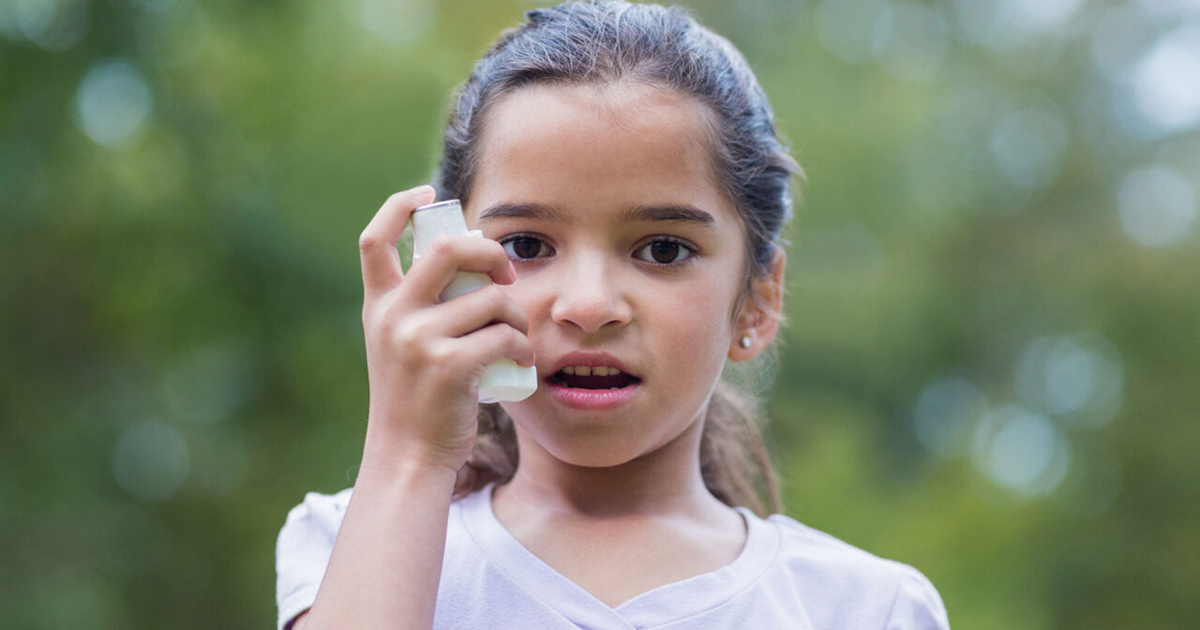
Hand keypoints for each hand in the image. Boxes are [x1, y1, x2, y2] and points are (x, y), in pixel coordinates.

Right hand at [357, 186, 533, 473]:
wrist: (408, 458)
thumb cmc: (418, 401)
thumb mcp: (402, 347)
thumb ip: (421, 306)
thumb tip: (470, 259)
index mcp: (378, 307)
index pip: (374, 239)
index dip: (398, 206)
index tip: (429, 193)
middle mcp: (392, 317)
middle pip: (445, 248)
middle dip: (488, 251)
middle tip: (506, 274)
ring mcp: (418, 340)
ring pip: (489, 298)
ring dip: (516, 314)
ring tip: (517, 337)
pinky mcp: (448, 366)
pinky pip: (504, 334)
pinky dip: (522, 345)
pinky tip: (521, 362)